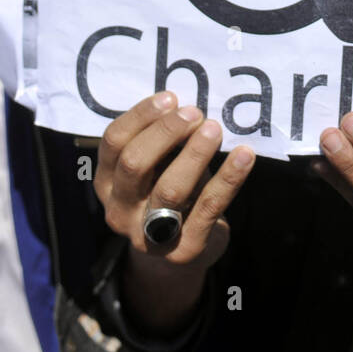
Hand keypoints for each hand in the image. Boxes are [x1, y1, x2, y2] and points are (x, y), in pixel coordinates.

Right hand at [95, 90, 253, 267]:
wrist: (181, 253)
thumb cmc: (169, 193)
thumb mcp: (156, 168)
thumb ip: (163, 143)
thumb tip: (187, 105)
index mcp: (107, 183)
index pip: (114, 142)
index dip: (141, 117)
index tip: (171, 97)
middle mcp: (119, 210)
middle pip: (134, 163)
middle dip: (166, 132)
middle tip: (195, 113)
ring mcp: (148, 235)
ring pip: (169, 188)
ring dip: (195, 153)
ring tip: (215, 129)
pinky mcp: (184, 250)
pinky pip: (208, 208)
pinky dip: (228, 178)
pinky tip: (245, 155)